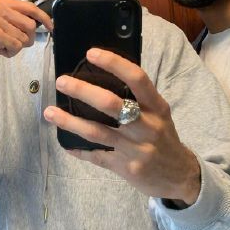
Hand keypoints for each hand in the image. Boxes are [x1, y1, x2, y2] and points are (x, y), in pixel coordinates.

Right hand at [0, 0, 52, 104]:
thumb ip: (16, 18)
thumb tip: (41, 21)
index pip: (29, 7)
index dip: (43, 18)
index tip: (51, 27)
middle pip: (30, 25)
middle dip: (26, 38)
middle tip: (12, 43)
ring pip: (24, 37)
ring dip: (16, 47)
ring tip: (1, 46)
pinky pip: (16, 46)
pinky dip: (10, 53)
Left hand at [44, 48, 200, 204]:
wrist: (180, 176)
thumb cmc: (165, 137)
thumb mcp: (159, 113)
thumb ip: (139, 98)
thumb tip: (107, 75)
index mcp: (157, 107)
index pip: (137, 78)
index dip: (114, 63)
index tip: (91, 53)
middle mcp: (147, 126)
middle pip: (110, 104)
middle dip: (83, 91)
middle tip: (61, 82)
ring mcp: (135, 149)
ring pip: (97, 132)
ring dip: (70, 121)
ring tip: (49, 112)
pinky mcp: (126, 168)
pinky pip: (97, 157)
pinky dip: (80, 151)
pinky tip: (66, 145)